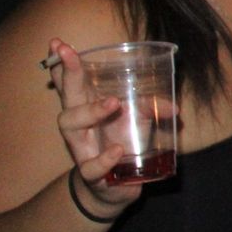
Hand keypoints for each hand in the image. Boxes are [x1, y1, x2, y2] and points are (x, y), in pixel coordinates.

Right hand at [48, 39, 141, 218]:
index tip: (57, 42)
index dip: (62, 63)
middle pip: (66, 96)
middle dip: (67, 74)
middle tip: (68, 54)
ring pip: (68, 124)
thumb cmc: (121, 144)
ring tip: (114, 103)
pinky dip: (103, 157)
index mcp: (88, 107)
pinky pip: (90, 166)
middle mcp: (79, 125)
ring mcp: (81, 148)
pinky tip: (117, 150)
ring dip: (90, 111)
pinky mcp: (92, 173)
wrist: (115, 188)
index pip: (71, 82)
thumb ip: (153, 109)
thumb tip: (173, 108)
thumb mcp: (138, 122)